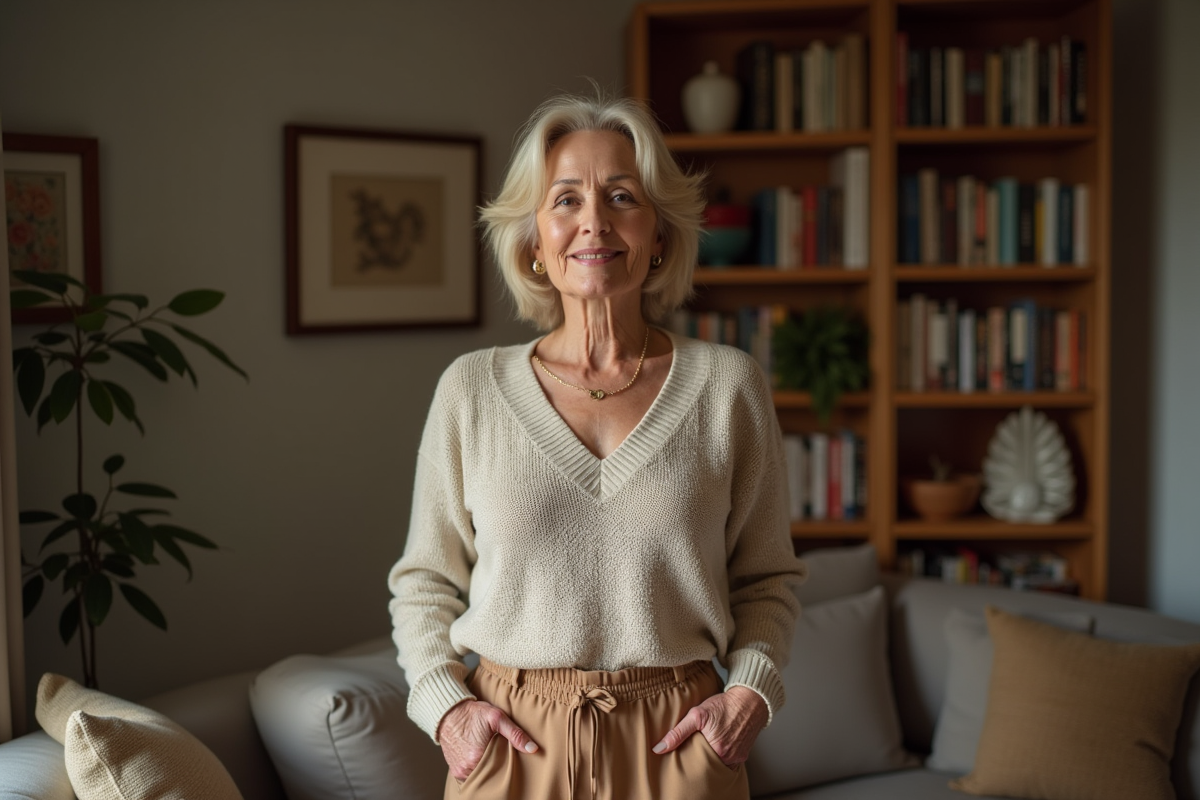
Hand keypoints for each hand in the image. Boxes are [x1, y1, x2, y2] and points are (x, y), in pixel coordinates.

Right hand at [437, 699, 537, 780]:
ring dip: (487, 769)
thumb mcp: (496, 717)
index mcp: (478, 756)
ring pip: (481, 777)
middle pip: (490, 774)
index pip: (501, 769)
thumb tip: (533, 749)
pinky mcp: (455, 771)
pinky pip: (471, 777)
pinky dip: (477, 770)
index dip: (507, 763)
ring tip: (491, 756)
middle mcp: (467, 768)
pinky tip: (482, 759)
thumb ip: (515, 734)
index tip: (510, 755)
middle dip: (498, 767)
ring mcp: (460, 771)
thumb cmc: (473, 713)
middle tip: (501, 754)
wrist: (449, 712)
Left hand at [652, 686, 767, 765]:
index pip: (696, 763)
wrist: (750, 699)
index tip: (685, 749)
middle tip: (695, 745)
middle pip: (707, 764)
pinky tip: (719, 743)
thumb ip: (677, 733)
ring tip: (706, 743)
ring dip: (712, 755)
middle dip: (700, 757)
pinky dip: (723, 754)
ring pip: (718, 763)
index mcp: (716, 751)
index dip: (689, 756)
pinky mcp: (743, 755)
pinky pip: (729, 760)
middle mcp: (728, 758)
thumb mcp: (697, 715)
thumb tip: (659, 748)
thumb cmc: (724, 705)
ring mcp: (737, 757)